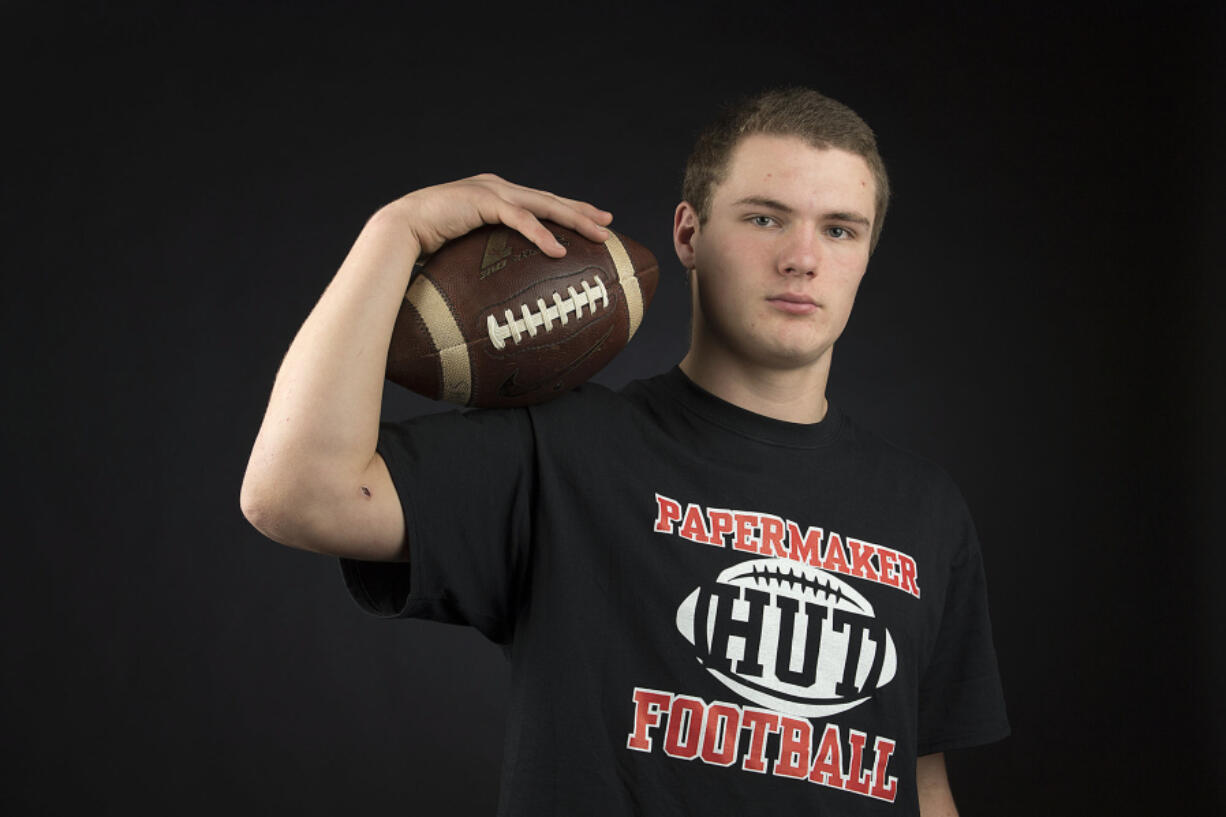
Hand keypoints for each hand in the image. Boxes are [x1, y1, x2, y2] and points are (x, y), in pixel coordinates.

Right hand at [375, 173, 613, 257]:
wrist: (400, 229)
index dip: (567, 210)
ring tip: (599, 235)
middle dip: (581, 211)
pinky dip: (541, 234)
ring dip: (574, 219)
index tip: (592, 222)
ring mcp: (491, 190)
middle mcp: (497, 187)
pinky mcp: (483, 200)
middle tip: (609, 225)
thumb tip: (498, 287)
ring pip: (543, 204)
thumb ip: (486, 256)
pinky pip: (520, 218)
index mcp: (494, 195)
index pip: (539, 202)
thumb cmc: (428, 244)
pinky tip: (559, 250)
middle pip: (549, 199)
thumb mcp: (467, 249)